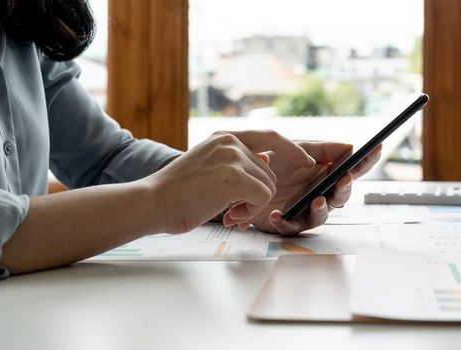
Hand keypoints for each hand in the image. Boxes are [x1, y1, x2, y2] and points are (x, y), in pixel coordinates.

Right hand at [143, 130, 314, 233]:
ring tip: (227, 212)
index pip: (270, 136)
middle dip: (257, 196)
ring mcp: (233, 157)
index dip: (292, 149)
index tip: (307, 160)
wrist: (152, 202)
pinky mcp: (235, 176)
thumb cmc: (177, 192)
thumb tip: (266, 161)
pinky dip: (250, 213)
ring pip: (268, 187)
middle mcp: (230, 142)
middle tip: (233, 210)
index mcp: (224, 137)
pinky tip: (230, 215)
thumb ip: (236, 161)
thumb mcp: (209, 166)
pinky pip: (262, 198)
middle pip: (270, 173)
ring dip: (252, 206)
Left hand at [223, 141, 381, 234]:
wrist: (244, 176)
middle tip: (342, 179)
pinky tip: (278, 214)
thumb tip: (351, 146)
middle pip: (341, 195)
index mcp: (326, 175)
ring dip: (321, 209)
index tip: (376, 149)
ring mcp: (306, 210)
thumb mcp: (297, 150)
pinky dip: (286, 222)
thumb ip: (323, 149)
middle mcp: (320, 193)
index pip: (352, 169)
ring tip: (315, 200)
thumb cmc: (273, 164)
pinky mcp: (288, 223)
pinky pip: (291, 226)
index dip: (366, 160)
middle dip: (344, 188)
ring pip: (322, 215)